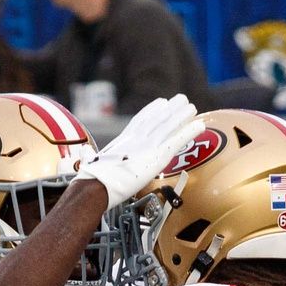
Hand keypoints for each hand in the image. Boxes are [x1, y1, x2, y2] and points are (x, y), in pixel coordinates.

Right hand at [80, 94, 204, 206]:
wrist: (96, 185)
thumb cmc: (92, 181)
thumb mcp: (92, 165)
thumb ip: (94, 160)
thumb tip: (85, 159)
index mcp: (122, 141)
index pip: (139, 121)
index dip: (151, 111)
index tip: (159, 103)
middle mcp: (136, 139)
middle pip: (156, 119)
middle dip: (169, 109)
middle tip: (181, 99)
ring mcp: (147, 146)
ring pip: (168, 126)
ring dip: (182, 116)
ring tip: (192, 107)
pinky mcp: (157, 156)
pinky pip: (177, 141)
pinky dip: (190, 131)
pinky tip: (200, 125)